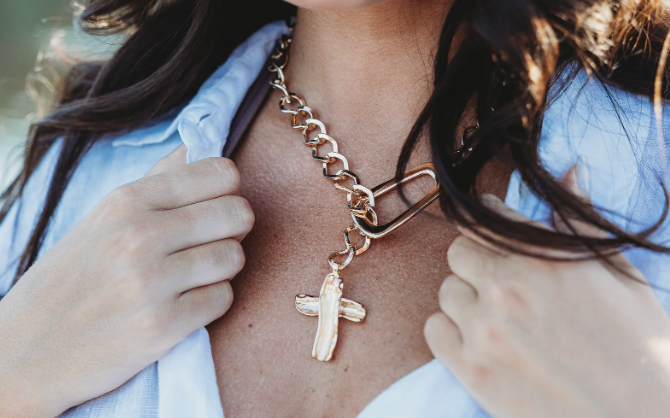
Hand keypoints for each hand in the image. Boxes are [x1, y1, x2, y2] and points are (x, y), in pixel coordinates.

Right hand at [0, 145, 253, 416]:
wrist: (27, 353)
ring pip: (234, 258)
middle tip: (210, 243)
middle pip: (238, 214)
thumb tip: (198, 148)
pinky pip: (223, 299)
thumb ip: (156, 182)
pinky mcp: (162, 327)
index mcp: (126, 200)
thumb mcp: (103, 218)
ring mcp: (151, 282)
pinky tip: (183, 305)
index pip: (221, 173)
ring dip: (221, 270)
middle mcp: (139, 235)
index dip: (227, 191)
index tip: (213, 207)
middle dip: (233, 229)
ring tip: (192, 277)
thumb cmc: (71, 280)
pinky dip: (210, 303)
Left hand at [425, 166, 669, 417]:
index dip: (491, 224)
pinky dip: (450, 332)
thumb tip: (571, 170)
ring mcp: (484, 329)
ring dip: (466, 299)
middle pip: (458, 252)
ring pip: (446, 291)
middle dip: (476, 261)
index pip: (487, 218)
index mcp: (544, 257)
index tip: (495, 235)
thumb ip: (580, 222)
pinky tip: (480, 342)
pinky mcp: (470, 369)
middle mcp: (507, 286)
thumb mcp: (621, 276)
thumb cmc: (640, 350)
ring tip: (498, 319)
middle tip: (499, 281)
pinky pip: (434, 330)